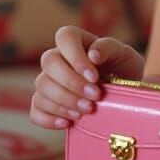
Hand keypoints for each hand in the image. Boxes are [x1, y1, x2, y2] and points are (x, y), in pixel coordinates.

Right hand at [30, 25, 144, 129]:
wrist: (123, 93)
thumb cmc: (123, 68)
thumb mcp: (125, 55)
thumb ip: (109, 48)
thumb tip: (92, 55)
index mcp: (77, 40)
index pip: (65, 37)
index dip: (76, 57)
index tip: (94, 77)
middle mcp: (59, 57)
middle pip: (49, 62)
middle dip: (71, 83)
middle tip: (95, 97)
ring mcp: (49, 80)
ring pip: (42, 86)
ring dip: (64, 101)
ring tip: (87, 110)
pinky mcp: (45, 102)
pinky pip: (34, 110)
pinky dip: (48, 118)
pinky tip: (68, 123)